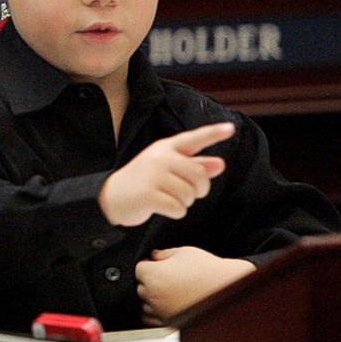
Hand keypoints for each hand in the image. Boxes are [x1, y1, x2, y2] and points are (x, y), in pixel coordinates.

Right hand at [98, 122, 234, 226]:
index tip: (231, 128)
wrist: (110, 196)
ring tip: (166, 198)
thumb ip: (194, 166)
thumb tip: (220, 164)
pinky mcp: (147, 195)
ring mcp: (152, 175)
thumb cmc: (145, 182)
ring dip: (184, 203)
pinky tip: (161, 207)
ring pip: (190, 195)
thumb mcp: (169, 170)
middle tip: (182, 192)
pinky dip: (175, 213)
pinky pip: (179, 209)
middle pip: (199, 176)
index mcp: (166, 148)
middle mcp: (159, 157)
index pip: (193, 139)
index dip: (213, 134)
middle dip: (198, 190)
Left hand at [135, 246, 254, 325]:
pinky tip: (169, 305)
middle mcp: (153, 296)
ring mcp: (161, 312)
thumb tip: (154, 256)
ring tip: (171, 291)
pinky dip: (156, 313)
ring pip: (144, 305)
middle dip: (149, 281)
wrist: (231, 290)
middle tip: (167, 277)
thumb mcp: (184, 252)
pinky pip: (152, 320)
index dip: (148, 265)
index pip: (138, 269)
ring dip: (152, 298)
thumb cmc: (208, 269)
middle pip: (140, 287)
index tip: (157, 264)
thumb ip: (163, 253)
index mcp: (153, 276)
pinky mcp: (170, 324)